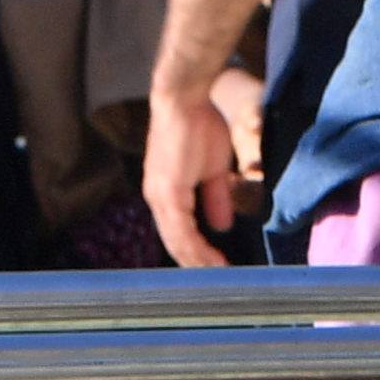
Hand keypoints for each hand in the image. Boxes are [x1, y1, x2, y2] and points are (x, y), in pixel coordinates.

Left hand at [144, 67, 264, 267]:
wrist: (186, 100)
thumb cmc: (199, 126)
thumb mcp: (214, 169)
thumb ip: (215, 197)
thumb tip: (221, 224)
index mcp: (166, 194)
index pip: (179, 233)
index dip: (198, 252)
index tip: (219, 267)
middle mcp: (157, 199)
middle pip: (175, 243)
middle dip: (197, 263)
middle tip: (219, 280)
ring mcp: (159, 196)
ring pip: (176, 240)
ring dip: (197, 260)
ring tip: (218, 274)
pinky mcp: (167, 190)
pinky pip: (180, 228)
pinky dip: (196, 247)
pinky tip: (210, 258)